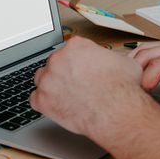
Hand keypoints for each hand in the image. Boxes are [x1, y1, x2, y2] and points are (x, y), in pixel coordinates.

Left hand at [30, 37, 148, 141]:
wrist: (117, 112)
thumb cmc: (122, 89)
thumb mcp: (123, 62)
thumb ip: (109, 58)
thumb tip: (112, 60)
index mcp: (75, 46)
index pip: (70, 50)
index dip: (76, 61)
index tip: (80, 69)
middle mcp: (58, 59)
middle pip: (54, 63)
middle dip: (63, 73)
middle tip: (74, 85)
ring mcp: (48, 79)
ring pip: (42, 79)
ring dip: (51, 86)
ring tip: (64, 95)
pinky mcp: (42, 99)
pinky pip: (35, 99)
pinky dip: (44, 103)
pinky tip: (54, 106)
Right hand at [129, 42, 159, 123]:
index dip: (149, 76)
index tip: (141, 91)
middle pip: (148, 53)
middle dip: (133, 68)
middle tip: (125, 88)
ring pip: (147, 52)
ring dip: (133, 64)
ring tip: (123, 81)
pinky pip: (152, 57)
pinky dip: (140, 64)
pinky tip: (134, 75)